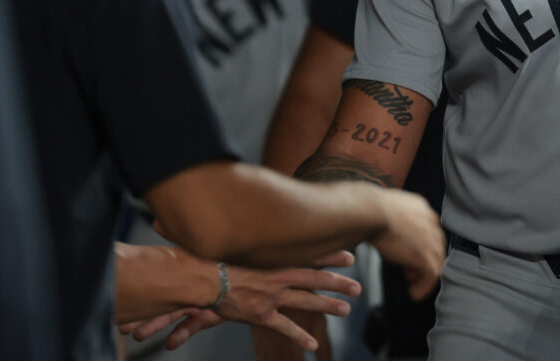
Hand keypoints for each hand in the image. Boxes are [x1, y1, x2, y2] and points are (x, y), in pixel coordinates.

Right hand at [119, 251, 359, 351]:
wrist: (202, 277)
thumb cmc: (218, 256)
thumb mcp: (242, 242)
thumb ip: (255, 236)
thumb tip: (258, 216)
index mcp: (276, 259)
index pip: (310, 255)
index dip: (331, 255)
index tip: (351, 256)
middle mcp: (279, 277)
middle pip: (315, 279)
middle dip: (338, 283)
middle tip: (357, 287)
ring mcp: (272, 297)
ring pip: (306, 302)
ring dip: (327, 306)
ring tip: (346, 309)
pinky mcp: (261, 314)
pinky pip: (285, 327)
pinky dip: (300, 336)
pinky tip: (313, 344)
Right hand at [369, 189, 444, 300]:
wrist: (370, 212)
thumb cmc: (369, 210)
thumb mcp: (386, 209)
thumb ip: (393, 218)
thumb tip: (385, 227)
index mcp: (421, 209)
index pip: (430, 231)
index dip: (422, 245)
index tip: (410, 255)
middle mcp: (430, 223)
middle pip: (436, 247)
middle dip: (425, 261)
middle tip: (411, 273)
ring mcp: (429, 239)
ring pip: (436, 262)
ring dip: (425, 277)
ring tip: (413, 286)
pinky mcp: (424, 255)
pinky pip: (431, 275)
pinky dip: (424, 287)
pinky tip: (414, 293)